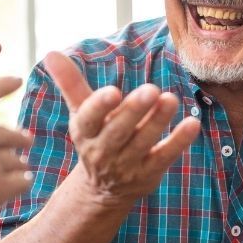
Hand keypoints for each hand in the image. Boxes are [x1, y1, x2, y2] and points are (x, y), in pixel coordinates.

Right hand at [0, 79, 32, 242]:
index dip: (1, 86)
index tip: (16, 80)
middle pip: (6, 132)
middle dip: (19, 137)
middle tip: (27, 139)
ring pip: (15, 159)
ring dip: (18, 165)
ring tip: (20, 170)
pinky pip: (22, 181)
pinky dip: (21, 183)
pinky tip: (18, 188)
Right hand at [44, 51, 200, 206]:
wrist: (102, 189)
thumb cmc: (95, 138)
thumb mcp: (81, 113)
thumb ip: (71, 83)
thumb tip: (50, 53)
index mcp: (85, 132)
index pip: (89, 119)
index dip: (100, 106)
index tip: (113, 91)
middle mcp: (103, 151)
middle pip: (118, 131)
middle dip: (134, 111)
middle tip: (151, 89)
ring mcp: (126, 165)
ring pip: (142, 143)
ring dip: (157, 121)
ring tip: (171, 99)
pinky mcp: (148, 174)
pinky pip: (164, 157)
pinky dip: (179, 142)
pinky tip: (192, 124)